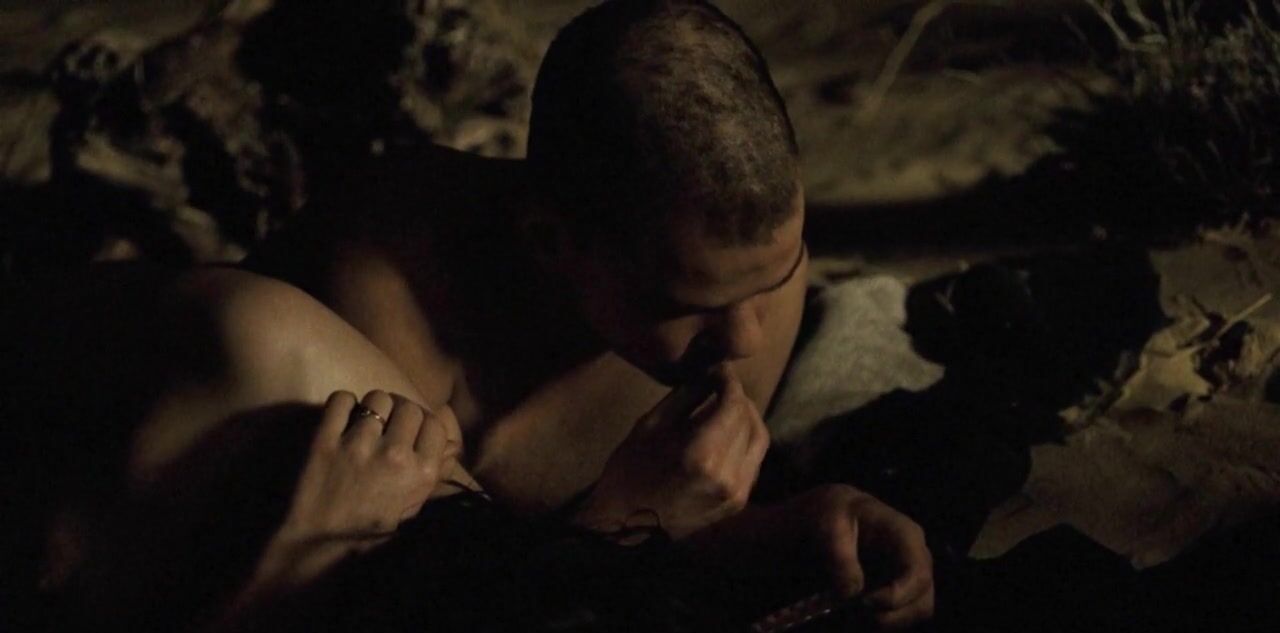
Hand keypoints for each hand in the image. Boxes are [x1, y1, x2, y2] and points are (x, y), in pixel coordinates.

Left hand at [246, 390, 462, 598]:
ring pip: (378, 398)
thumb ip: (434, 475)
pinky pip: (342, 399)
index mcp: (421, 473)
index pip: (434, 423)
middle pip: (409, 407)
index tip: (410, 431)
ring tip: (365, 422)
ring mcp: (359, 445)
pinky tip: (342, 419)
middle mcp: (395, 455)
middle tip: (388, 426)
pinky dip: (343, 404)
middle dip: (400, 413)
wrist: (317, 545)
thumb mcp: (411, 509)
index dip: (423, 424)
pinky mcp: (325, 440)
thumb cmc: (368, 531)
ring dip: (374, 407)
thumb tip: (452, 445)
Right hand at [574, 364, 769, 539]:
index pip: (733, 403)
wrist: (626, 525)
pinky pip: (753, 461)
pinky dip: (745, 441)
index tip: (720, 368)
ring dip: (746, 417)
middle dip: (738, 397)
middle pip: (749, 419)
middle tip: (720, 385)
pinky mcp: (738, 502)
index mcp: (702, 454)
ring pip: (759, 440)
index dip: (729, 380)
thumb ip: (688, 395)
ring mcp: (737, 492)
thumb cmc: (630, 470)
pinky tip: (727, 434)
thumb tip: (713, 373)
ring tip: (726, 407)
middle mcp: (727, 475)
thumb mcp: (651, 424)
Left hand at [691, 484, 934, 630]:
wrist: (805, 526)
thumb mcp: (823, 524)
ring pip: (913, 615)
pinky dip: (876, 624)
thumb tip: (853, 593)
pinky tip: (849, 620)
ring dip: (884, 624)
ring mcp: (906, 580)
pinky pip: (895, 620)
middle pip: (923, 600)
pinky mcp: (893, 596)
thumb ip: (838, 556)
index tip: (866, 605)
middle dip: (892, 617)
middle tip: (855, 620)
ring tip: (849, 620)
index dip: (900, 594)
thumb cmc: (819, 516)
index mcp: (903, 533)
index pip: (919, 570)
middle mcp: (914, 558)